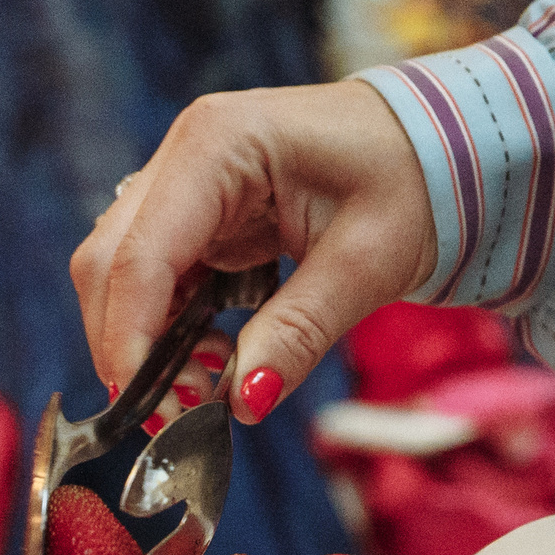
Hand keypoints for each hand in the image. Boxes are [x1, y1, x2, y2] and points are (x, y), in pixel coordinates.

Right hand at [71, 79, 435, 421]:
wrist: (444, 143)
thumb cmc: (416, 181)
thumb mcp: (366, 264)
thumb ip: (297, 333)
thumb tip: (241, 402)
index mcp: (218, 145)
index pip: (140, 255)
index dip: (130, 341)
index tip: (150, 410)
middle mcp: (186, 153)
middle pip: (110, 264)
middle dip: (130, 348)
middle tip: (182, 412)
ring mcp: (187, 180)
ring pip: (124, 275)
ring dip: (148, 341)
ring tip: (208, 385)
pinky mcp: (200, 210)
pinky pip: (159, 278)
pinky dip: (172, 327)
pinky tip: (217, 357)